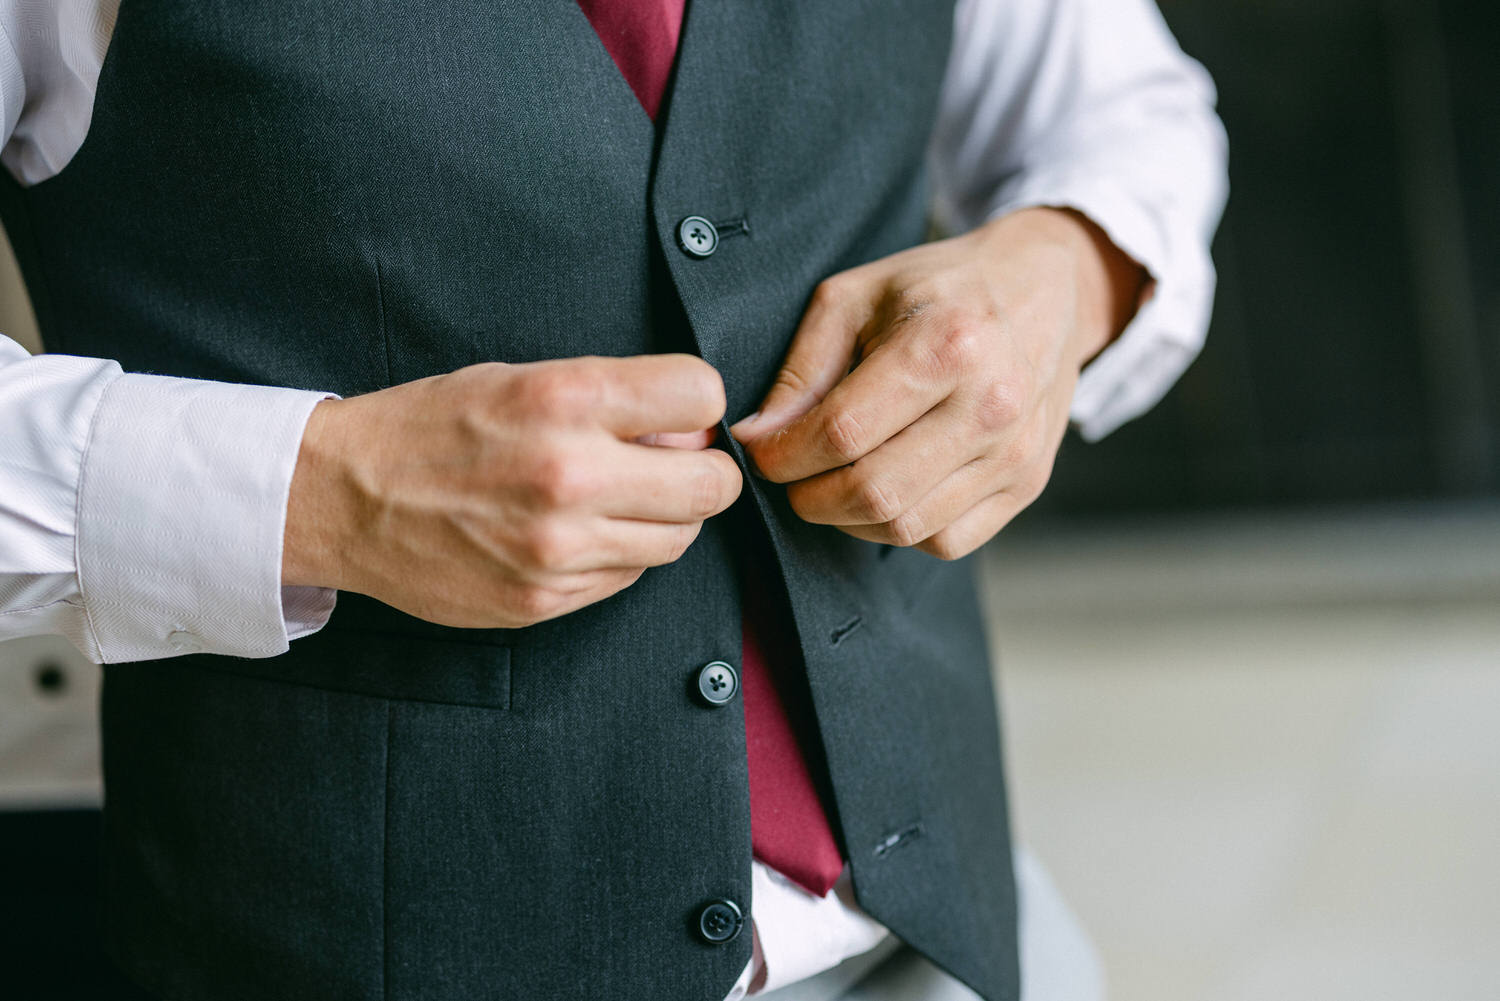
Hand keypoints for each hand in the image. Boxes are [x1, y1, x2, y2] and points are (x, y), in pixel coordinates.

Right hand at [283, 355, 741, 627]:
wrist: (342, 498)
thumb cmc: (429, 429)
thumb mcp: (519, 379)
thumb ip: (610, 399)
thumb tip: (689, 429)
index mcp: (564, 401)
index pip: (701, 395)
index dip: (696, 402)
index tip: (679, 412)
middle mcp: (569, 475)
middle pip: (711, 485)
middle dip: (703, 470)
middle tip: (674, 464)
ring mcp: (560, 548)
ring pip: (679, 538)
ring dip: (664, 516)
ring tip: (617, 498)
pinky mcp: (545, 599)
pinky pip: (628, 576)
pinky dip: (618, 554)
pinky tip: (577, 532)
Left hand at [730, 208, 1144, 558]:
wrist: (1044, 289)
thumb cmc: (938, 289)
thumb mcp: (855, 299)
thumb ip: (802, 370)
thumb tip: (758, 437)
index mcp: (945, 345)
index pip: (842, 432)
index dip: (783, 455)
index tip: (760, 452)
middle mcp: (989, 404)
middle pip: (874, 491)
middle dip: (809, 497)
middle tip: (791, 477)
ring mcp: (1014, 452)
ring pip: (906, 526)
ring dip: (848, 519)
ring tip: (831, 484)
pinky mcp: (1027, 484)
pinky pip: (945, 541)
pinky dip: (900, 530)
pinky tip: (886, 493)